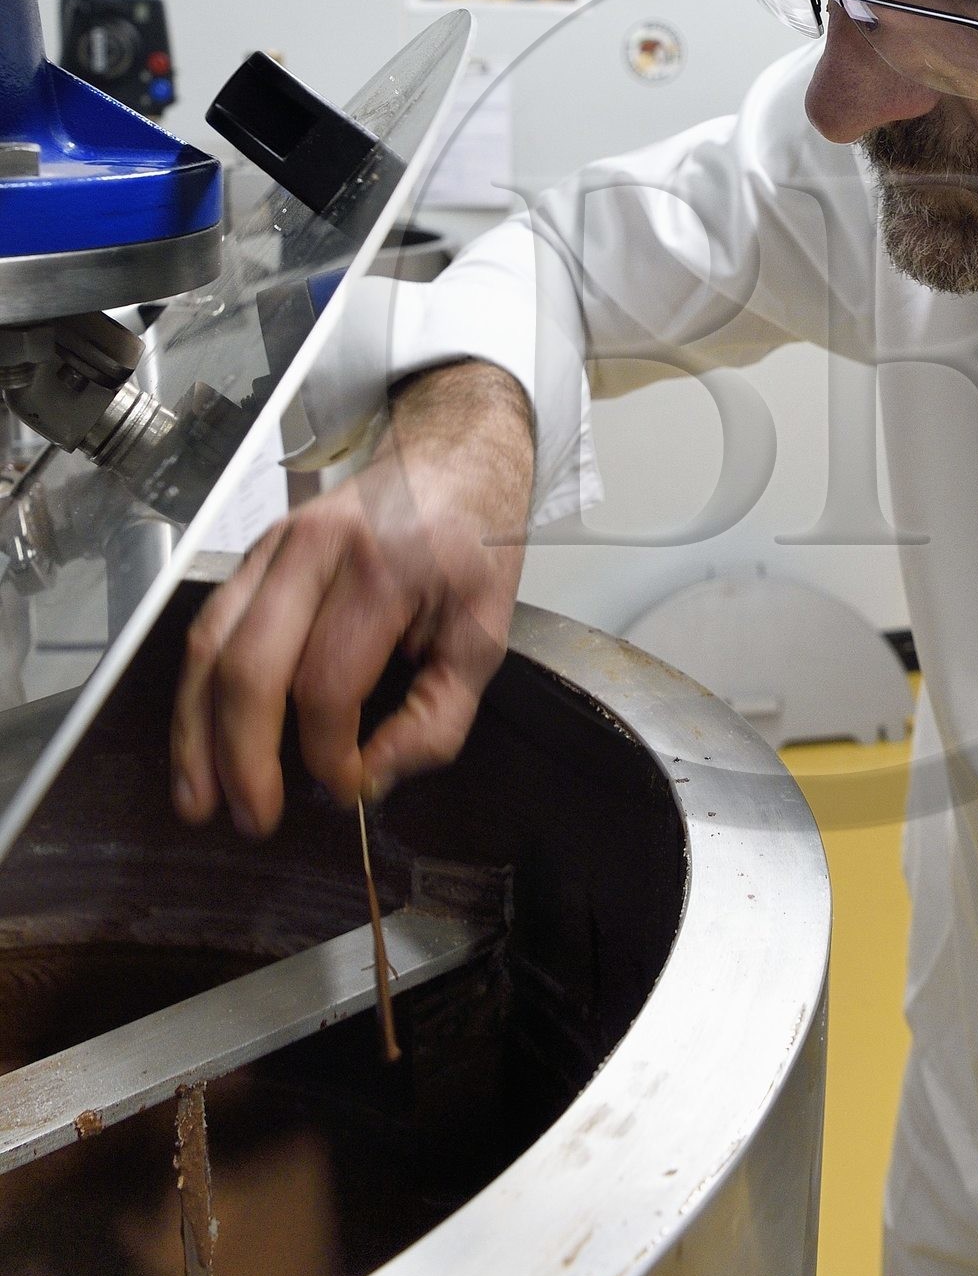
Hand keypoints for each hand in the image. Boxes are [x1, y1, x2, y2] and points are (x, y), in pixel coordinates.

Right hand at [171, 361, 533, 835]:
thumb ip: (436, 719)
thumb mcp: (484, 636)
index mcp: (383, 569)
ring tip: (199, 801)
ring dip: (195, 732)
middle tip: (255, 819)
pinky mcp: (254, 552)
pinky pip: (208, 627)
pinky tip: (197, 743)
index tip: (348, 789)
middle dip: (241, 756)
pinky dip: (195, 692)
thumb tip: (373, 780)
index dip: (329, 755)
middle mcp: (316, 550)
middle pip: (250, 667)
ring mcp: (274, 545)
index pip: (327, 685)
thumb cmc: (474, 545)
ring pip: (209, 646)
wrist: (454, 456)